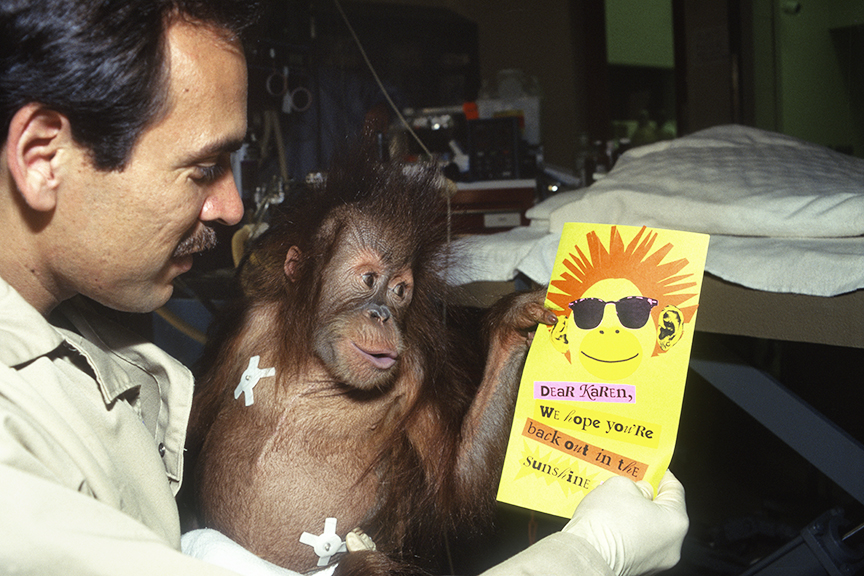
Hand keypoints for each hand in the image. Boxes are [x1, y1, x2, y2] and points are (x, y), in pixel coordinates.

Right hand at [563, 470, 687, 575]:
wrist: (587, 553)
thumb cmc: (606, 523)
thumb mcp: (621, 485)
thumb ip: (637, 485)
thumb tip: (640, 492)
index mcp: (676, 522)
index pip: (675, 490)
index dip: (662, 475)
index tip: (654, 468)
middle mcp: (672, 545)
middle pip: (662, 511)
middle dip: (646, 496)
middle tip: (631, 483)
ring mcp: (655, 560)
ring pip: (649, 528)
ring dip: (635, 514)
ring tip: (615, 501)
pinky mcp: (638, 567)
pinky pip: (637, 542)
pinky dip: (627, 530)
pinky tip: (611, 519)